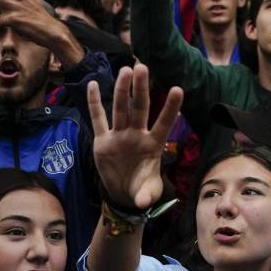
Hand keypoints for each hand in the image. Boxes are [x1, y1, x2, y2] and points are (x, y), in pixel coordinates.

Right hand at [86, 64, 182, 209]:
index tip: (178, 89)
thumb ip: (146, 195)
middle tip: (142, 66)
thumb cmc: (142, 188)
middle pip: (139, 108)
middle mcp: (137, 135)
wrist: (123, 194)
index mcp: (153, 144)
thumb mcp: (147, 193)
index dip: (171, 107)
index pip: (164, 122)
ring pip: (120, 109)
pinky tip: (92, 84)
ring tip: (124, 70)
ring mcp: (119, 135)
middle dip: (141, 89)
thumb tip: (143, 203)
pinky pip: (98, 119)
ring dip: (121, 90)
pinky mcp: (103, 140)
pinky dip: (94, 103)